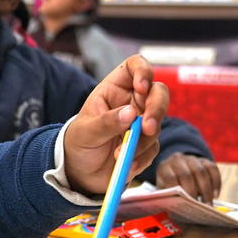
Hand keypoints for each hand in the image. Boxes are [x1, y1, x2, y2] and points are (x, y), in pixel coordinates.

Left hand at [63, 55, 169, 196]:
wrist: (80, 171)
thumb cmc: (79, 142)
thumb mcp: (86, 131)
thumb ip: (106, 122)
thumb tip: (131, 113)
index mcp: (115, 88)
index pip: (135, 66)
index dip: (143, 71)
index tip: (142, 87)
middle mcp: (133, 101)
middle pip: (158, 92)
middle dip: (156, 109)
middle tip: (147, 127)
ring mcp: (141, 122)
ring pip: (157, 122)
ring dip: (144, 140)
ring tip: (121, 155)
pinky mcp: (146, 144)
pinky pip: (153, 147)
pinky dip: (142, 157)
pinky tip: (128, 165)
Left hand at [155, 153, 220, 202]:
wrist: (176, 169)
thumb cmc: (169, 185)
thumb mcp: (164, 190)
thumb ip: (168, 197)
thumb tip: (177, 209)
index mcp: (164, 168)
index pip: (170, 178)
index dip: (178, 192)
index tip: (185, 204)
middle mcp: (177, 160)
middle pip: (186, 175)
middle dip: (193, 193)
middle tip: (198, 207)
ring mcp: (191, 159)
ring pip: (201, 171)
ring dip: (206, 190)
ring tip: (208, 205)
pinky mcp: (204, 160)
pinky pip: (213, 169)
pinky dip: (216, 183)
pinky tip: (215, 195)